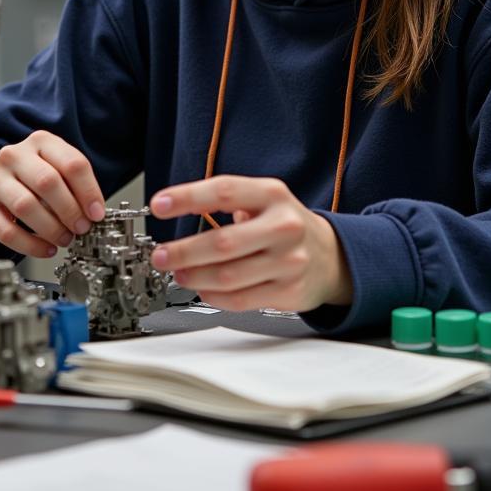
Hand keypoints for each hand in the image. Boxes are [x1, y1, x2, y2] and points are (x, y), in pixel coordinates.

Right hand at [0, 131, 105, 256]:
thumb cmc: (29, 179)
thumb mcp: (54, 169)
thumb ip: (74, 186)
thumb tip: (93, 215)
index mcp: (40, 141)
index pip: (72, 163)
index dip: (89, 192)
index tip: (97, 214)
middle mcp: (13, 156)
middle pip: (49, 182)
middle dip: (70, 210)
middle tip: (81, 228)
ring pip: (27, 206)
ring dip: (52, 229)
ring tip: (64, 239)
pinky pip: (7, 232)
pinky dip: (31, 245)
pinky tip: (46, 249)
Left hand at [149, 175, 352, 312]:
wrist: (332, 256)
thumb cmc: (285, 224)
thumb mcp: (263, 199)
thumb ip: (226, 200)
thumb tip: (174, 208)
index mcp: (272, 194)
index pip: (223, 191)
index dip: (187, 198)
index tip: (158, 205)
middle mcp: (283, 226)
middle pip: (222, 242)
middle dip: (183, 251)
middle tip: (160, 256)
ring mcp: (289, 261)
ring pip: (228, 276)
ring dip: (194, 276)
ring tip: (177, 273)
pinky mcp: (289, 292)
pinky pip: (240, 299)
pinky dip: (213, 296)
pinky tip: (201, 289)